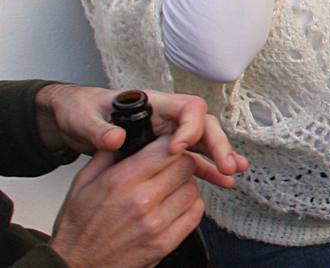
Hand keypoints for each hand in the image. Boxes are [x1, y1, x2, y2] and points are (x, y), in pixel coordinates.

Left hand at [34, 84, 246, 188]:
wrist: (73, 118)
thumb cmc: (80, 111)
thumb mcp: (83, 118)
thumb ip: (98, 129)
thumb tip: (115, 138)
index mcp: (154, 104)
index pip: (187, 107)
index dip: (190, 127)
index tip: (178, 149)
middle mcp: (167, 116)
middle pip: (203, 126)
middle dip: (217, 145)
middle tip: (226, 166)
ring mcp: (169, 132)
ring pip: (202, 142)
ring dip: (218, 158)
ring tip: (232, 175)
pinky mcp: (165, 149)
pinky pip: (192, 158)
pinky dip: (206, 169)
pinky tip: (220, 180)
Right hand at [49, 139, 203, 267]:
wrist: (75, 267)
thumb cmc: (77, 228)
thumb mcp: (82, 183)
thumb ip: (106, 155)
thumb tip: (125, 134)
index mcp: (122, 181)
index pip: (166, 148)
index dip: (171, 143)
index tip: (167, 146)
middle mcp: (142, 201)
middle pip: (185, 165)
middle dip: (179, 162)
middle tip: (169, 168)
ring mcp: (156, 224)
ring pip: (192, 188)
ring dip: (184, 185)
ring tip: (168, 190)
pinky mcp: (165, 243)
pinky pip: (195, 213)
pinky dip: (189, 207)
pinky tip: (173, 207)